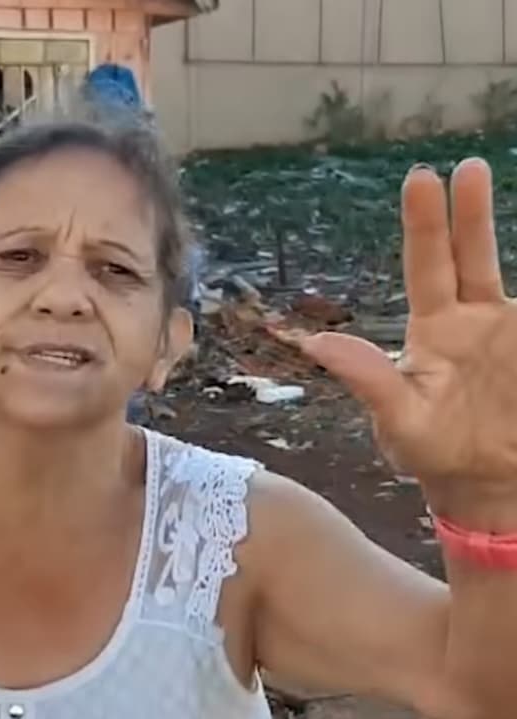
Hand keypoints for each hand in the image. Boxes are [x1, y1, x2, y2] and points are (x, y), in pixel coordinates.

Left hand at [303, 159, 516, 506]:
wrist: (491, 488)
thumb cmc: (434, 454)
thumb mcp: (399, 423)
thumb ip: (368, 380)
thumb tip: (314, 343)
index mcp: (434, 330)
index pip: (427, 266)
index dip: (425, 223)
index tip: (421, 178)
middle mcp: (474, 319)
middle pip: (472, 255)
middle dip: (468, 211)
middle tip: (464, 165)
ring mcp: (511, 332)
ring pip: (505, 270)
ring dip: (499, 229)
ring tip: (484, 176)